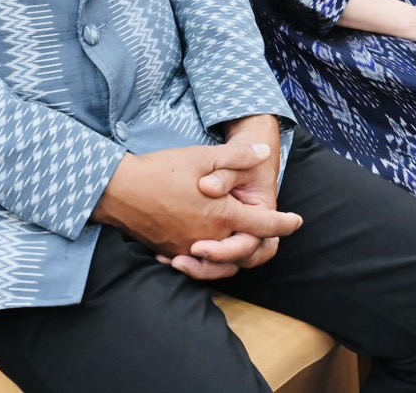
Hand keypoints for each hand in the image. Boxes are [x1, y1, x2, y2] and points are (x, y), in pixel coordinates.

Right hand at [93, 140, 301, 280]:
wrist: (119, 190)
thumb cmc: (162, 170)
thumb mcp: (203, 156)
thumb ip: (238, 156)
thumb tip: (264, 152)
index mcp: (223, 214)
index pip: (265, 225)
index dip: (284, 224)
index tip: (296, 221)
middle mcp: (210, 238)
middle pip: (247, 249)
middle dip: (262, 241)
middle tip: (271, 231)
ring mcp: (190, 249)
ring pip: (224, 263)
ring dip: (237, 255)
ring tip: (243, 242)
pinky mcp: (172, 253)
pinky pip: (199, 264)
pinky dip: (210, 259)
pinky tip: (209, 247)